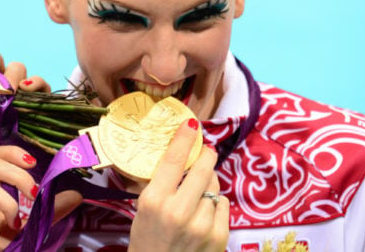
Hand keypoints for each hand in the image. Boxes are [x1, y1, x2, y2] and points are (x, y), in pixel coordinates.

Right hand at [129, 120, 228, 251]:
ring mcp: (202, 225)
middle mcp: (178, 211)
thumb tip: (174, 155)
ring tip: (196, 196)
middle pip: (203, 168)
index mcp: (155, 201)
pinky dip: (215, 205)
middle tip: (205, 152)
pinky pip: (222, 205)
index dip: (185, 138)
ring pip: (214, 187)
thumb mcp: (142, 210)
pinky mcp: (219, 237)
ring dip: (207, 186)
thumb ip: (157, 184)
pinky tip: (204, 213)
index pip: (174, 160)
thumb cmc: (146, 240)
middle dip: (206, 156)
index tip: (192, 124)